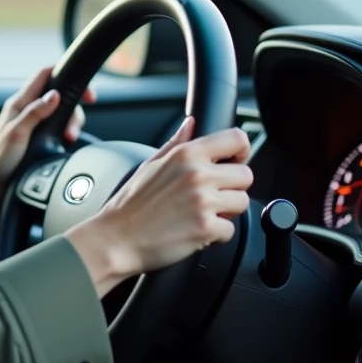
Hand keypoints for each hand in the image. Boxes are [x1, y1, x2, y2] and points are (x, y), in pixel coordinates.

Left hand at [0, 65, 94, 193]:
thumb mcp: (17, 134)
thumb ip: (35, 113)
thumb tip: (54, 95)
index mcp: (18, 103)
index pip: (44, 74)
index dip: (65, 72)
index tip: (83, 88)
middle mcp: (27, 109)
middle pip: (59, 94)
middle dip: (73, 107)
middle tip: (74, 126)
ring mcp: (33, 122)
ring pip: (62, 111)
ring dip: (71, 123)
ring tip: (69, 138)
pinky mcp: (39, 136)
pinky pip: (59, 126)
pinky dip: (67, 133)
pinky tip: (66, 143)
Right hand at [66, 118, 252, 295]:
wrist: (116, 239)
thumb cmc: (130, 205)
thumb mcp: (150, 164)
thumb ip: (176, 143)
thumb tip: (191, 124)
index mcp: (186, 155)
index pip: (236, 138)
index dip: (240, 152)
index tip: (234, 162)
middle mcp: (197, 174)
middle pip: (245, 175)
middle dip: (232, 188)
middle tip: (210, 196)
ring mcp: (203, 201)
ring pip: (242, 202)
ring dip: (227, 212)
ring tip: (201, 214)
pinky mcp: (206, 228)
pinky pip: (230, 230)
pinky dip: (217, 235)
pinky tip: (196, 231)